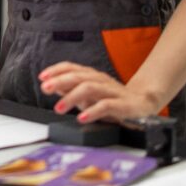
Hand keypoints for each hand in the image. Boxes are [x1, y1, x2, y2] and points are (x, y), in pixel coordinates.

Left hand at [39, 61, 161, 123]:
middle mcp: (101, 80)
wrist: (143, 103)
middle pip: (78, 76)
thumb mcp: (88, 95)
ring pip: (90, 88)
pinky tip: (82, 117)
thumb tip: (52, 86)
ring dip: (72, 97)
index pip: (71, 67)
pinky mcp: (123, 105)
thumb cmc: (112, 99)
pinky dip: (93, 111)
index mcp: (91, 75)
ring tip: (59, 108)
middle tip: (46, 89)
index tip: (42, 78)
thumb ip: (71, 90)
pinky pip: (107, 106)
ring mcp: (112, 91)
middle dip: (60, 81)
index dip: (56, 71)